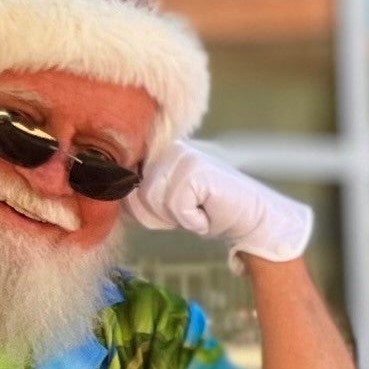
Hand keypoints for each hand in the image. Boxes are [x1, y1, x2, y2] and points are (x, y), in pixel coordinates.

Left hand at [127, 140, 311, 265]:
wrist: (254, 221)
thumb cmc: (212, 213)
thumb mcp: (167, 204)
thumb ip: (139, 196)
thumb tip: (113, 196)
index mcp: (158, 152)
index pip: (126, 182)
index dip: (142, 206)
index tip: (173, 210)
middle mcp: (168, 148)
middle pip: (136, 195)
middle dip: (161, 216)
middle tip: (191, 212)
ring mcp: (183, 155)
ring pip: (154, 201)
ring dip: (178, 218)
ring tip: (201, 209)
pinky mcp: (196, 170)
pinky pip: (175, 207)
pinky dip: (193, 220)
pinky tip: (210, 211)